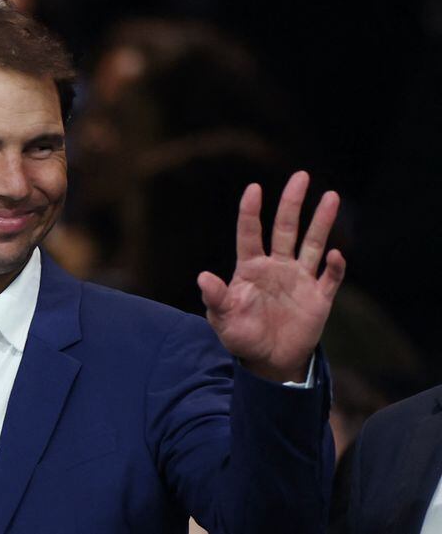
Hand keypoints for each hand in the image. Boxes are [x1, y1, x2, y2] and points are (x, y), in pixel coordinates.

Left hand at [197, 171, 345, 382]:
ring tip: (331, 196)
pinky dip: (334, 266)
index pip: (250, 233)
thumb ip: (215, 298)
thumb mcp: (223, 318)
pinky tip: (334, 255)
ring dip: (321, 222)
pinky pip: (330, 277)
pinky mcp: (318, 297)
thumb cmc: (241, 335)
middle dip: (292, 202)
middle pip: (285, 228)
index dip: (251, 211)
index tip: (254, 188)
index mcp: (251, 268)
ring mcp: (299, 279)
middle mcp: (276, 267)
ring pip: (312, 244)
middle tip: (302, 176)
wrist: (269, 361)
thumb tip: (203, 277)